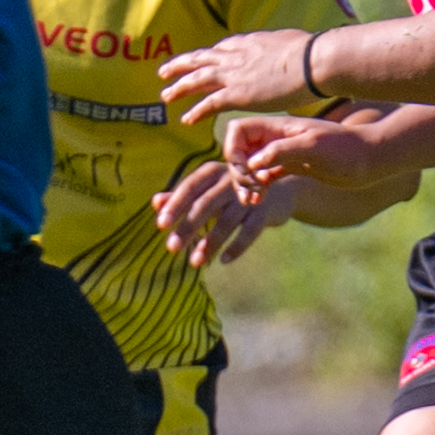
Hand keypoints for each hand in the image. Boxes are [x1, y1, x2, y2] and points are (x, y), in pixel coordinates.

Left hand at [154, 156, 295, 269]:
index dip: (175, 206)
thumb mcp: (207, 190)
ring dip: (210, 243)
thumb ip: (181, 196)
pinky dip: (237, 246)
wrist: (279, 189)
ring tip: (195, 262)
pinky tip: (224, 261)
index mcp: (211, 172)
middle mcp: (230, 180)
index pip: (189, 188)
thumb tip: (155, 202)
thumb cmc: (232, 191)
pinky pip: (250, 231)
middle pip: (205, 205)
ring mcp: (249, 196)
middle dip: (188, 227)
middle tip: (172, 248)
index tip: (161, 225)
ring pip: (227, 221)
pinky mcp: (265, 211)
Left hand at [160, 27, 326, 132]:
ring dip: (179, 88)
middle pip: (200, 59)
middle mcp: (236, 56)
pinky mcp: (237, 94)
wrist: (313, 62)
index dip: (210, 55)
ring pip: (197, 79)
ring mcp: (234, 74)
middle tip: (164, 72)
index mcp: (250, 42)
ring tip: (165, 96)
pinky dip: (196, 111)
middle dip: (181, 65)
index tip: (202, 59)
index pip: (223, 48)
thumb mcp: (293, 42)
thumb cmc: (314, 53)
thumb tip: (293, 48)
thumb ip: (284, 48)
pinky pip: (209, 104)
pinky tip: (186, 119)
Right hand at [217, 109, 390, 194]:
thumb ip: (281, 150)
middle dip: (238, 172)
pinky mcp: (292, 167)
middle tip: (252, 191)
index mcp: (279, 127)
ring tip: (253, 201)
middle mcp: (277, 139)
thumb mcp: (314, 147)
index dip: (233, 151)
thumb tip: (252, 162)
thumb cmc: (348, 149)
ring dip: (244, 183)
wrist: (374, 158)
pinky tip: (261, 200)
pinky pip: (263, 176)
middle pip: (239, 151)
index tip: (248, 171)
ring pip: (249, 166)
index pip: (237, 131)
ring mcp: (284, 153)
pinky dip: (256, 188)